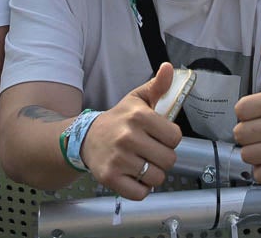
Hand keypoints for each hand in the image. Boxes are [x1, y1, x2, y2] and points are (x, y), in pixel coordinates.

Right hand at [81, 63, 181, 199]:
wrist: (86, 137)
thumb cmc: (118, 119)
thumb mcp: (137, 99)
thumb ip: (158, 86)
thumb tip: (170, 67)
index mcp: (139, 116)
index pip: (175, 137)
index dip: (170, 139)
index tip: (159, 136)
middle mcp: (128, 137)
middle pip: (169, 159)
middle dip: (163, 158)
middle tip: (151, 152)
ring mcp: (119, 159)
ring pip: (156, 178)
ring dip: (153, 174)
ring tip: (142, 164)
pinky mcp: (110, 178)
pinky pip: (140, 193)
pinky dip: (141, 189)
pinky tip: (135, 177)